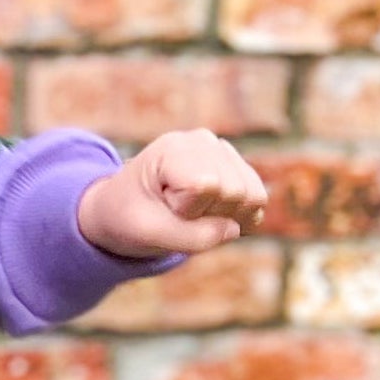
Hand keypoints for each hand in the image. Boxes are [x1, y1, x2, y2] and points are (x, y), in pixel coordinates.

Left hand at [76, 131, 267, 260]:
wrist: (122, 208)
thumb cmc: (128, 218)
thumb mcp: (149, 235)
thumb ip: (193, 238)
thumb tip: (236, 229)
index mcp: (173, 149)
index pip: (209, 187)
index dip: (189, 211)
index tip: (161, 207)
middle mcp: (202, 141)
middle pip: (237, 192)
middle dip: (209, 215)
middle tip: (174, 212)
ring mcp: (221, 150)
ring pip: (253, 196)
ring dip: (223, 216)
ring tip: (189, 211)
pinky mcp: (235, 165)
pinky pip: (257, 198)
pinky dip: (235, 215)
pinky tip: (207, 211)